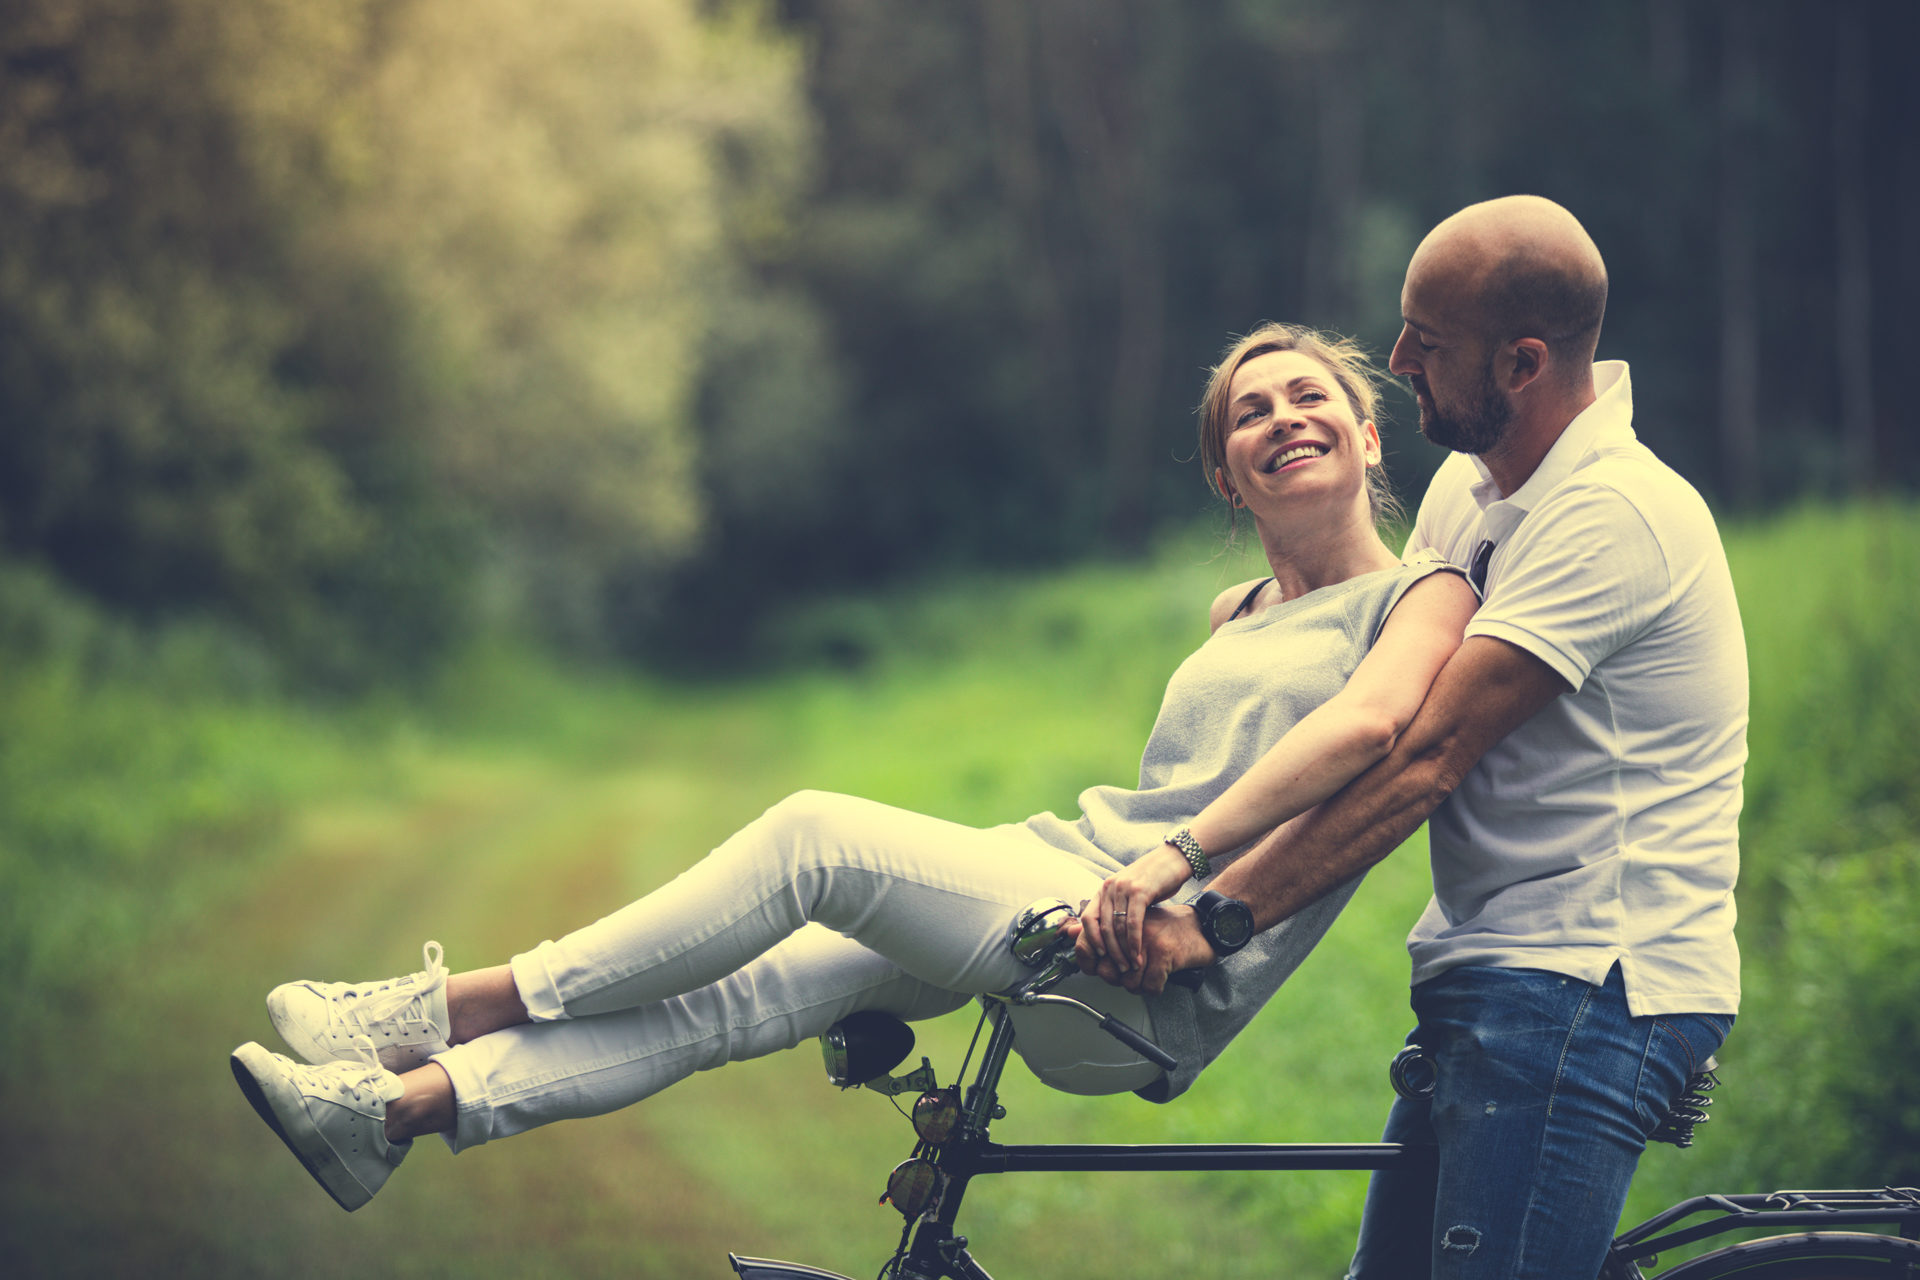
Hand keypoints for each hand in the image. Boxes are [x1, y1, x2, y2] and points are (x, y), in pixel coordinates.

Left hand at [1079, 844, 1192, 972]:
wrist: (1174, 859)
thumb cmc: (1154, 879)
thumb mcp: (1129, 893)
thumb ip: (1114, 910)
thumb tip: (1095, 927)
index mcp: (1104, 889)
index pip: (1087, 918)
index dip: (1092, 939)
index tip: (1100, 956)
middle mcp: (1110, 887)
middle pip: (1102, 926)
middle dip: (1110, 951)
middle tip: (1118, 968)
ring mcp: (1124, 888)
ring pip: (1116, 926)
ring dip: (1122, 950)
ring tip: (1129, 965)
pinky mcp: (1140, 891)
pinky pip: (1132, 922)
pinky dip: (1134, 942)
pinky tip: (1137, 954)